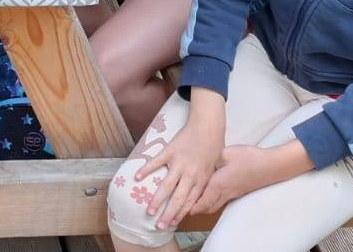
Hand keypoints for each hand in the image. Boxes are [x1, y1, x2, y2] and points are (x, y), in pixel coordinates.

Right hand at [139, 110, 224, 230]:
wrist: (208, 126)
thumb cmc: (212, 148)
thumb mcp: (214, 170)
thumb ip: (205, 185)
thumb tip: (197, 202)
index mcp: (202, 180)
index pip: (190, 202)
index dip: (180, 215)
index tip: (172, 225)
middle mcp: (190, 174)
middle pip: (178, 198)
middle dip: (168, 214)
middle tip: (159, 225)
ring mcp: (179, 162)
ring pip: (166, 185)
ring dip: (157, 199)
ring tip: (149, 210)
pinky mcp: (170, 150)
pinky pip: (156, 162)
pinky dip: (146, 169)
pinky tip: (137, 177)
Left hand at [188, 144, 286, 215]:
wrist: (270, 166)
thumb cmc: (249, 158)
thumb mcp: (227, 153)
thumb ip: (213, 159)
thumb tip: (202, 162)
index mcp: (220, 183)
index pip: (203, 198)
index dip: (192, 205)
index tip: (182, 208)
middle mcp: (225, 192)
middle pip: (208, 206)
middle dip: (195, 210)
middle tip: (184, 210)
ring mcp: (233, 194)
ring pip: (215, 205)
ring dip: (204, 208)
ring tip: (193, 206)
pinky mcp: (238, 192)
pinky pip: (222, 202)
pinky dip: (212, 203)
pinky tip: (209, 197)